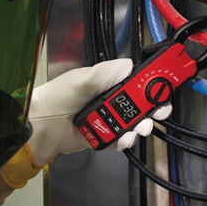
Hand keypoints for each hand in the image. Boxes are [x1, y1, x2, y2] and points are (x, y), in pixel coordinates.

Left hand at [26, 59, 171, 166]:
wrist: (42, 127)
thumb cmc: (58, 97)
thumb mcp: (82, 79)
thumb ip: (106, 73)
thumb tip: (129, 64)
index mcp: (109, 83)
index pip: (138, 82)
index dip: (153, 86)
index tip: (164, 90)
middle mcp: (112, 100)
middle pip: (142, 105)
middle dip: (152, 111)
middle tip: (155, 115)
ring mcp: (109, 119)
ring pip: (134, 124)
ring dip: (139, 128)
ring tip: (134, 130)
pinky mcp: (105, 136)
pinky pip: (122, 139)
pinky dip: (124, 141)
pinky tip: (120, 140)